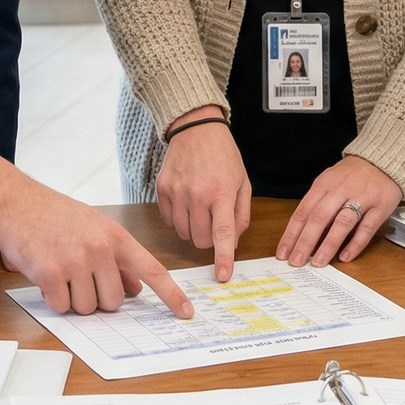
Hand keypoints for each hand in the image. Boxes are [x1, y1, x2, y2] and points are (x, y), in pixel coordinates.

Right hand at [0, 158, 193, 317]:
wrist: (16, 201)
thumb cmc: (55, 215)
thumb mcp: (94, 227)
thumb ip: (116, 257)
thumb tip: (135, 289)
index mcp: (115, 236)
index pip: (152, 269)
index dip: (171, 294)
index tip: (187, 312)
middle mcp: (100, 248)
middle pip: (114, 302)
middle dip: (97, 298)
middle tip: (80, 277)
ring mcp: (75, 261)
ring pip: (87, 307)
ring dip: (73, 298)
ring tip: (60, 271)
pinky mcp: (50, 273)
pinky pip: (61, 306)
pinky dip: (53, 298)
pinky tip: (46, 275)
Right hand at [156, 107, 250, 281]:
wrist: (195, 128)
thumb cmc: (223, 155)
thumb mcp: (242, 182)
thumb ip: (241, 215)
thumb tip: (232, 244)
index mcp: (222, 192)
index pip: (223, 233)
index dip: (223, 257)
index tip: (222, 276)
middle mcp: (197, 193)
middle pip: (200, 239)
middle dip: (209, 238)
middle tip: (213, 221)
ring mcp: (177, 191)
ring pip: (184, 233)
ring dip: (193, 229)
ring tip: (200, 208)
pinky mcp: (162, 189)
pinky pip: (169, 221)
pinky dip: (179, 219)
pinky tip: (186, 203)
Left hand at [276, 155, 402, 267]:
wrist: (382, 161)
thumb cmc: (351, 175)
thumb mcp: (329, 182)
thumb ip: (317, 204)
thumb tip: (302, 234)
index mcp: (324, 184)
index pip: (303, 211)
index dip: (292, 233)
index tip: (283, 252)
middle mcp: (340, 189)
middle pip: (319, 217)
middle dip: (306, 242)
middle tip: (297, 261)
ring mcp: (361, 197)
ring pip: (342, 223)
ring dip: (329, 244)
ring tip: (319, 262)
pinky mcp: (380, 206)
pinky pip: (367, 227)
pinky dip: (355, 243)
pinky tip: (345, 256)